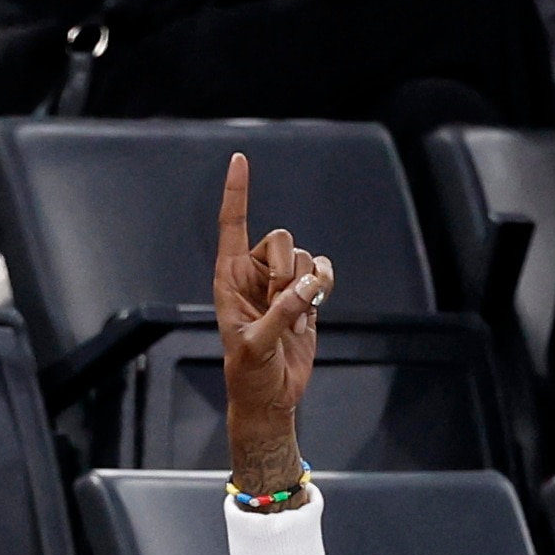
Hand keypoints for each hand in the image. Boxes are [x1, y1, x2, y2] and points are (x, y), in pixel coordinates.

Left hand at [214, 152, 333, 497]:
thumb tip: (308, 287)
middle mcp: (254, 274)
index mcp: (229, 278)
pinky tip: (317, 303)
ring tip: (292, 315)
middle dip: (287, 270)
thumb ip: (281, 315)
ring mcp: (281, 283)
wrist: (271, 396)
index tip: (239, 159)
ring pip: (305, 257)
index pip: (231, 225)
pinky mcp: (305, 295)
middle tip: (279, 304)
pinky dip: (325, 283)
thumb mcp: (256, 347)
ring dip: (306, 284)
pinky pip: (322, 271)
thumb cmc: (248, 374)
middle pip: (282, 239)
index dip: (237, 193)